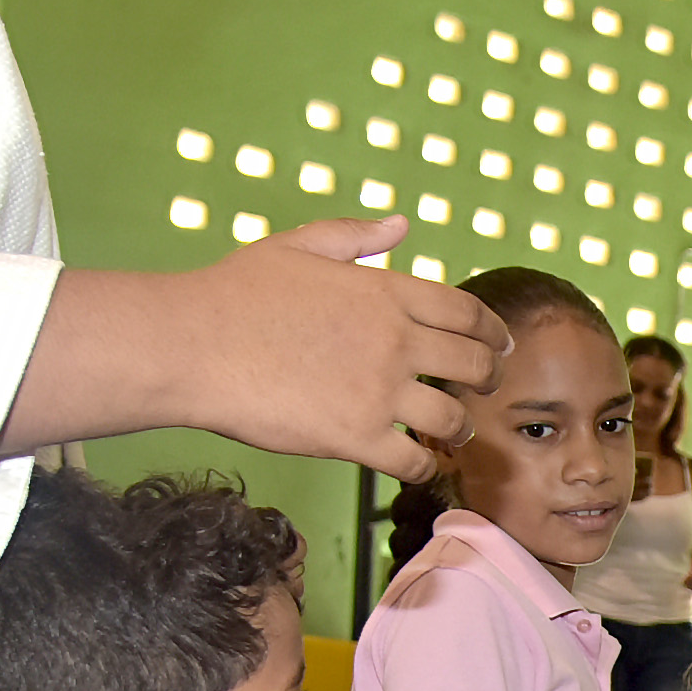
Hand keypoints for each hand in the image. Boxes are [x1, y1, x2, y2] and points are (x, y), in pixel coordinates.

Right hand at [186, 218, 513, 481]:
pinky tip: (416, 463)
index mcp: (385, 291)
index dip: (493, 332)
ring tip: (454, 431)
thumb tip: (403, 224)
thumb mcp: (298, 246)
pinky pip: (414, 461)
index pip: (466, 312)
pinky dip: (424, 467)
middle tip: (483, 389)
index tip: (501, 345)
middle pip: (473, 365)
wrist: (190, 343)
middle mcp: (394, 340)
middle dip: (487, 379)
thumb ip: (355, 235)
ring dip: (460, 428)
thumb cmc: (234, 293)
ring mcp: (378, 390)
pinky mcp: (355, 436)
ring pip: (452, 418)